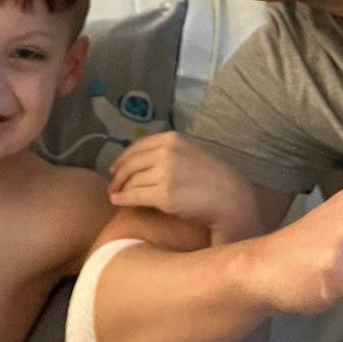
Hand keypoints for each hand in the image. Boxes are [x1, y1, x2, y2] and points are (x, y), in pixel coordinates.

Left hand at [109, 133, 262, 244]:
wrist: (230, 198)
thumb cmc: (212, 179)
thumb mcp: (190, 154)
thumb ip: (168, 152)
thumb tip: (141, 160)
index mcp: (172, 139)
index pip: (137, 147)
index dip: (123, 158)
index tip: (114, 168)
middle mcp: (166, 152)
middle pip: (130, 163)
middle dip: (118, 176)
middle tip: (112, 186)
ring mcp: (165, 173)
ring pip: (131, 180)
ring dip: (119, 188)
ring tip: (115, 195)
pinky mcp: (163, 195)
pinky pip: (133, 195)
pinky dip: (122, 198)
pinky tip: (117, 201)